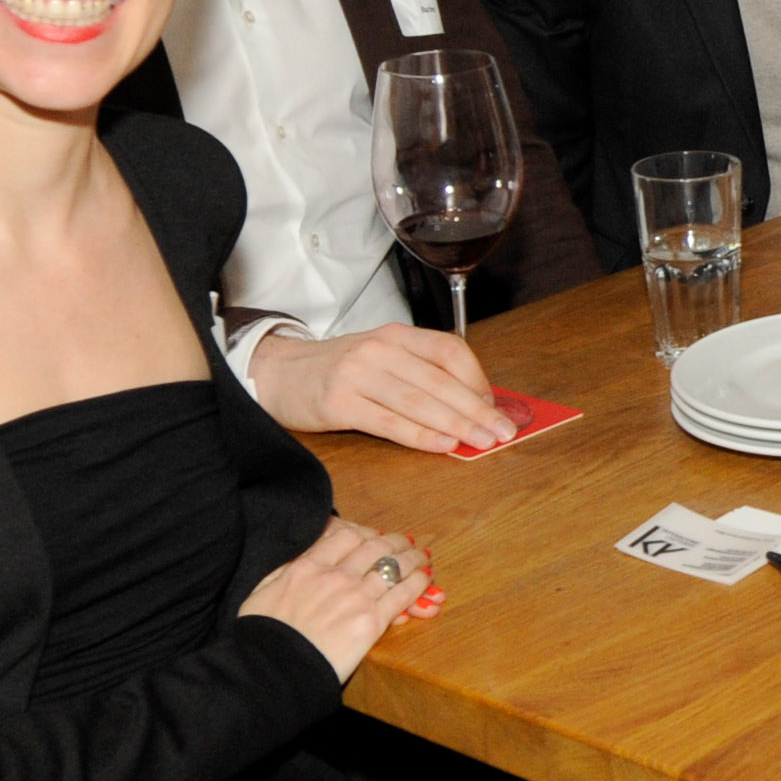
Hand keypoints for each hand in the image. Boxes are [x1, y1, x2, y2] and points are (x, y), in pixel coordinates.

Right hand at [240, 517, 441, 682]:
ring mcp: (355, 596)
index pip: (346, 536)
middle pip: (375, 547)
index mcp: (307, 566)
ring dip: (412, 558)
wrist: (271, 668)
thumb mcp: (262, 593)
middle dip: (394, 542)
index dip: (365, 534)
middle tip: (405, 542)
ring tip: (423, 557)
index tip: (373, 537)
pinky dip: (417, 582)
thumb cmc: (261, 637)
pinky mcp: (371, 621)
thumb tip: (297, 566)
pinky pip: (402, 594)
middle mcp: (335, 575)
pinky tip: (425, 578)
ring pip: (394, 566)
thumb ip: (284, 575)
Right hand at [249, 324, 518, 453]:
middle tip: (503, 431)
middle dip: (477, 409)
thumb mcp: (382, 358)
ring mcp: (357, 374)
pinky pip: (388, 422)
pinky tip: (442, 445)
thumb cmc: (339, 370)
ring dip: (456, 425)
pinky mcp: (338, 402)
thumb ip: (421, 374)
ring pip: (418, 401)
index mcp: (396, 335)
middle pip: (439, 380)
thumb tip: (473, 405)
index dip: (477, 380)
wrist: (277, 373)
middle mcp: (379, 349)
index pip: (450, 351)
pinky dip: (419, 435)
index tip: (495, 406)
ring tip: (482, 442)